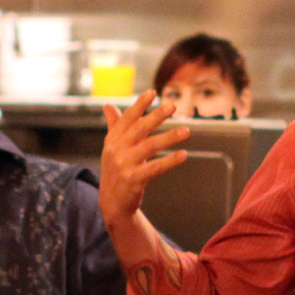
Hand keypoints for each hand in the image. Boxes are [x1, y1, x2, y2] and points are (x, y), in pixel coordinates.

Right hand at [99, 92, 188, 228]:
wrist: (112, 202)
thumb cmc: (115, 171)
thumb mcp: (111, 147)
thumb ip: (113, 125)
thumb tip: (107, 105)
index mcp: (113, 140)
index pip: (127, 118)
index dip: (140, 105)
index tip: (152, 92)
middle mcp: (117, 150)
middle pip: (139, 129)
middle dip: (156, 116)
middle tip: (173, 105)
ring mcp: (124, 165)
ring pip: (150, 146)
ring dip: (169, 137)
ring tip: (186, 131)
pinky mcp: (133, 180)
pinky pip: (155, 168)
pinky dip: (170, 161)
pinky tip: (183, 155)